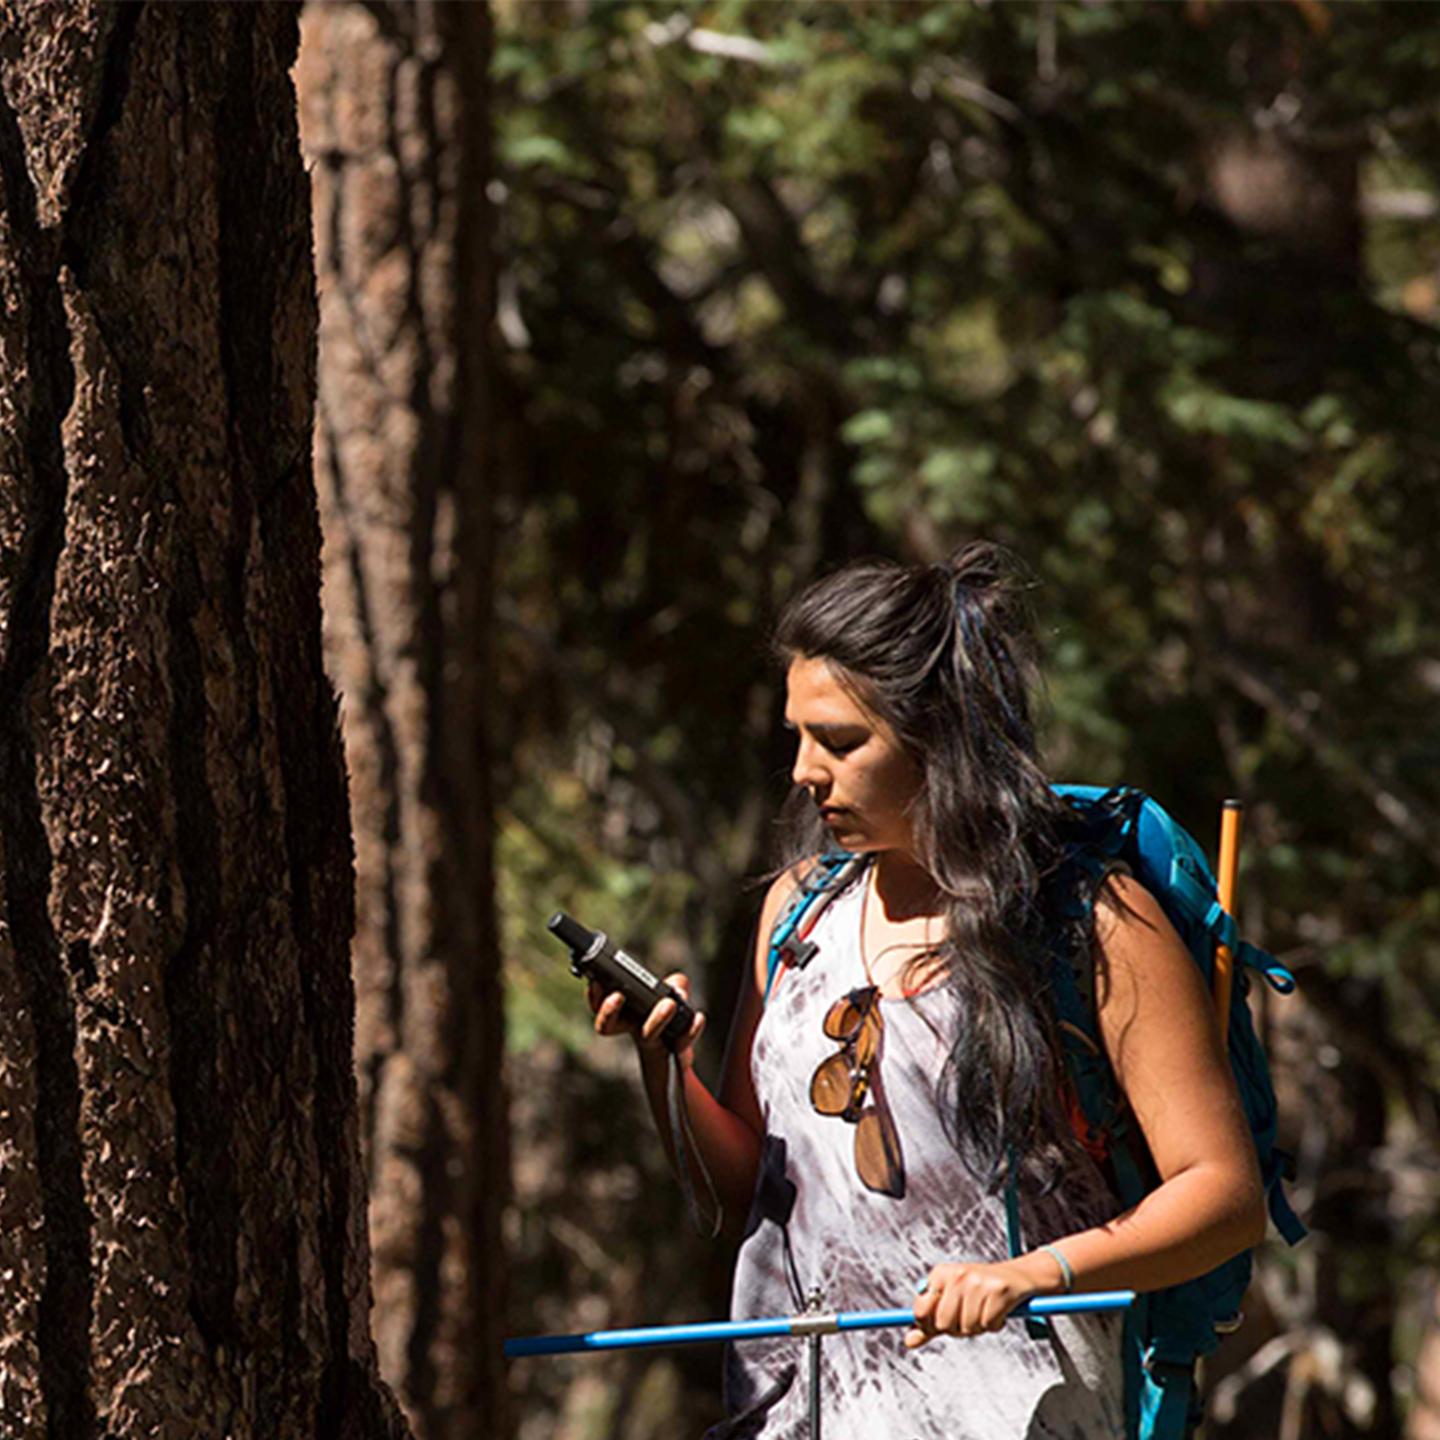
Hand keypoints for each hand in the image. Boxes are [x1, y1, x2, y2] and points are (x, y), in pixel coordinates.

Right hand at [589, 972, 705, 1065]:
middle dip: (608, 1011)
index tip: (597, 981)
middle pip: (606, 1026)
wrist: (677, 1051)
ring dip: (657, 1019)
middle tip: (617, 996)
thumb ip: (675, 983)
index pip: (599, 1004)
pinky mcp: (671, 1052)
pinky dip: (690, 1031)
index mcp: (623, 1011)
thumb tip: (677, 987)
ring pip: (646, 1035)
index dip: (594, 995)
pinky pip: (680, 1044)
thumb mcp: (671, 993)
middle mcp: (631, 1027)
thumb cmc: (667, 1017)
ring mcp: (650, 1042)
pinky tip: (698, 1018)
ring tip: (669, 1004)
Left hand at [905, 1256, 1051, 1347]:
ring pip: (967, 1327)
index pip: (920, 1310)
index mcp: (940, 1274)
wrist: (1017, 1276)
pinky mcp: (998, 1290)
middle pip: (943, 1323)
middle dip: (957, 1328)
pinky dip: (994, 1325)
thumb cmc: (980, 1290)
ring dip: (978, 1327)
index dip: (928, 1326)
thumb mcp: (950, 1302)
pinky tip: (998, 1311)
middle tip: (968, 1318)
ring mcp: (977, 1281)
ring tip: (984, 1312)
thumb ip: (929, 1323)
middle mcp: (956, 1274)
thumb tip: (909, 1341)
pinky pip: (988, 1325)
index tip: (939, 1326)